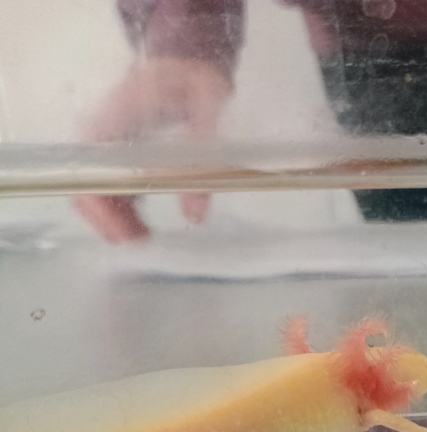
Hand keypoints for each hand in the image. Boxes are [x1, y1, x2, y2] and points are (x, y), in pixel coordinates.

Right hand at [74, 58, 232, 242]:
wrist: (187, 62)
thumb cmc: (195, 80)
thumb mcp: (207, 113)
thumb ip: (205, 161)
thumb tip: (194, 216)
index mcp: (112, 123)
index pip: (89, 176)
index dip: (102, 212)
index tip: (127, 237)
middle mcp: (102, 138)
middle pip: (88, 191)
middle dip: (110, 224)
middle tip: (143, 244)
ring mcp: (109, 148)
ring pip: (100, 194)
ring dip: (118, 222)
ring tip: (148, 240)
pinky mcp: (121, 156)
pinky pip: (114, 190)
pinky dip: (126, 212)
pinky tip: (147, 227)